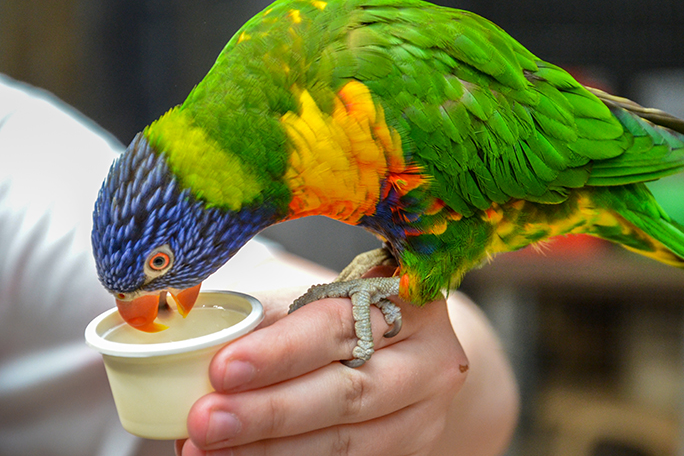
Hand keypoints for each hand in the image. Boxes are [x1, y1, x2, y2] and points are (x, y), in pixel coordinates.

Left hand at [175, 285, 468, 455]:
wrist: (410, 360)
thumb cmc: (352, 321)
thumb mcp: (320, 303)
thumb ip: (272, 322)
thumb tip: (192, 344)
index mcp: (410, 303)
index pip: (342, 326)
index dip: (282, 351)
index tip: (222, 368)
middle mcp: (430, 361)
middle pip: (348, 393)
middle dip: (269, 411)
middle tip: (205, 420)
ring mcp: (425, 416)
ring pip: (346, 442)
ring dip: (270, 451)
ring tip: (206, 450)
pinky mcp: (411, 453)